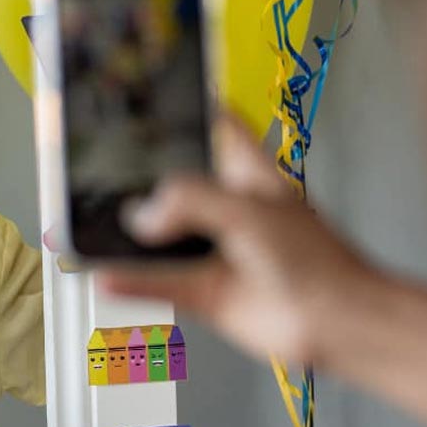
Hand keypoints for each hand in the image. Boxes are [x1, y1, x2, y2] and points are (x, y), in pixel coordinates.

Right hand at [95, 117, 382, 365]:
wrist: (336, 323)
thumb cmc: (318, 262)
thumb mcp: (249, 211)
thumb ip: (190, 201)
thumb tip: (144, 216)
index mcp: (246, 174)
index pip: (211, 128)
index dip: (183, 112)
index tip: (148, 103)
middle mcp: (228, 210)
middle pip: (173, 184)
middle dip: (138, 180)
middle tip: (99, 172)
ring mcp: (215, 251)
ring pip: (160, 238)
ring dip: (127, 237)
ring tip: (90, 225)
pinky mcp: (205, 291)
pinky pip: (157, 283)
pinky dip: (130, 281)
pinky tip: (105, 274)